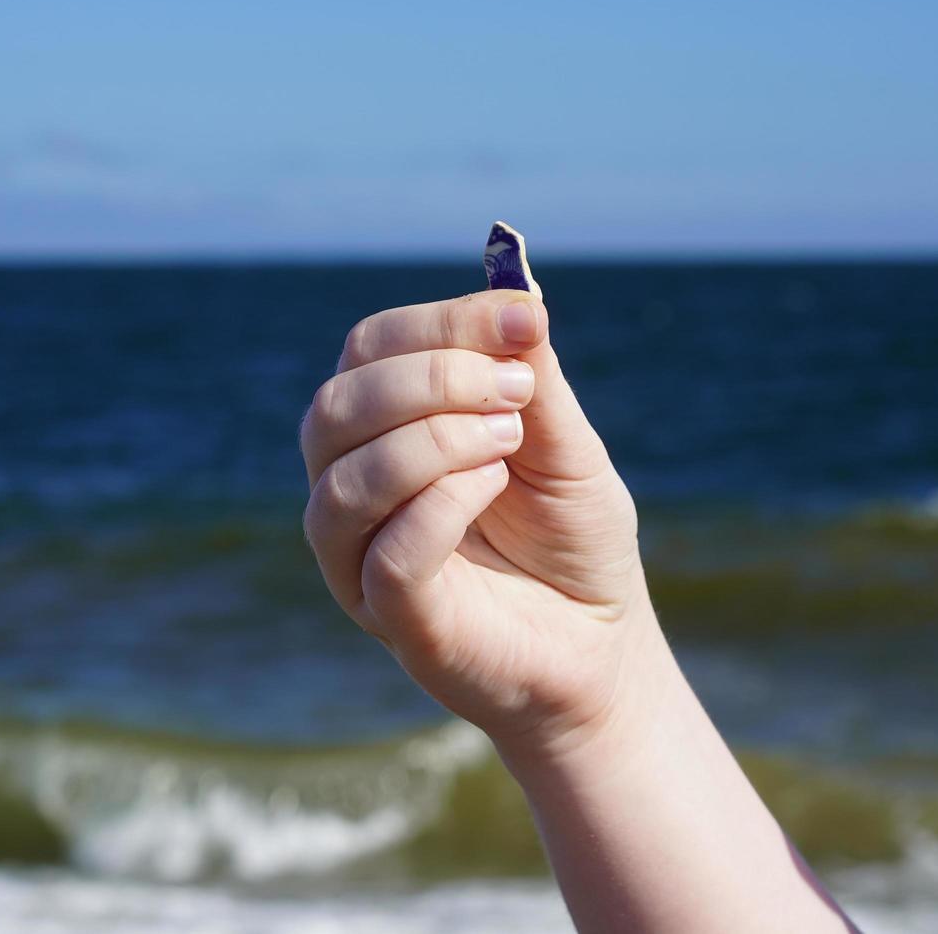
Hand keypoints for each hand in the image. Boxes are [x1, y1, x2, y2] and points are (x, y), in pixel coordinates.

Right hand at [300, 289, 657, 752]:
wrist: (601, 646)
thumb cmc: (572, 541)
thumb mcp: (564, 443)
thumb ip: (534, 376)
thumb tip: (520, 291)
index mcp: (382, 430)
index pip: (368, 350)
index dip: (440, 324)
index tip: (526, 320)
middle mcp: (350, 487)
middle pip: (337, 406)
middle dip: (431, 378)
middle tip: (518, 389)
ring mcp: (359, 557)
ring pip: (345, 478)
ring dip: (434, 439)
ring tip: (510, 440)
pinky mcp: (390, 616)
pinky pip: (385, 552)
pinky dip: (440, 505)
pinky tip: (494, 487)